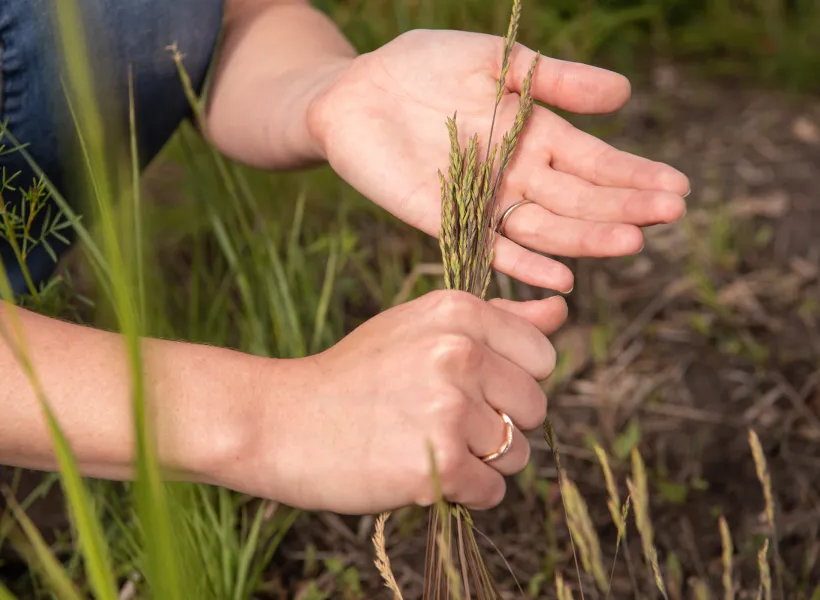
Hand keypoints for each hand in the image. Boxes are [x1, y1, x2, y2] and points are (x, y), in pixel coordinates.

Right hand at [226, 290, 565, 514]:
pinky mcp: (437, 463)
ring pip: (519, 454)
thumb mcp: (421, 327)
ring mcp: (447, 408)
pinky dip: (466, 492)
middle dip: (500, 423)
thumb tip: (562, 308)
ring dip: (483, 462)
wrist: (283, 421)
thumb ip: (498, 318)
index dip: (511, 380)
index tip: (467, 386)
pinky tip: (424, 472)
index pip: (542, 356)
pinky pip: (493, 491)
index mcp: (458, 312)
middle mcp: (458, 353)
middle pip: (536, 407)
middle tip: (440, 420)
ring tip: (427, 444)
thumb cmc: (356, 374)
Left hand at [307, 30, 690, 292]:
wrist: (353, 91)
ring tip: (631, 242)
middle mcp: (516, 173)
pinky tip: (560, 278)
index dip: (634, 175)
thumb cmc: (421, 66)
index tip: (678, 188)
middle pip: (578, 197)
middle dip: (624, 206)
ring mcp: (483, 199)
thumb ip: (553, 79)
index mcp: (533, 134)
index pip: (594, 162)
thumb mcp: (493, 59)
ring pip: (544, 226)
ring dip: (586, 237)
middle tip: (670, 215)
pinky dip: (523, 263)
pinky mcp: (444, 219)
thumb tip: (624, 94)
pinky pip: (490, 247)